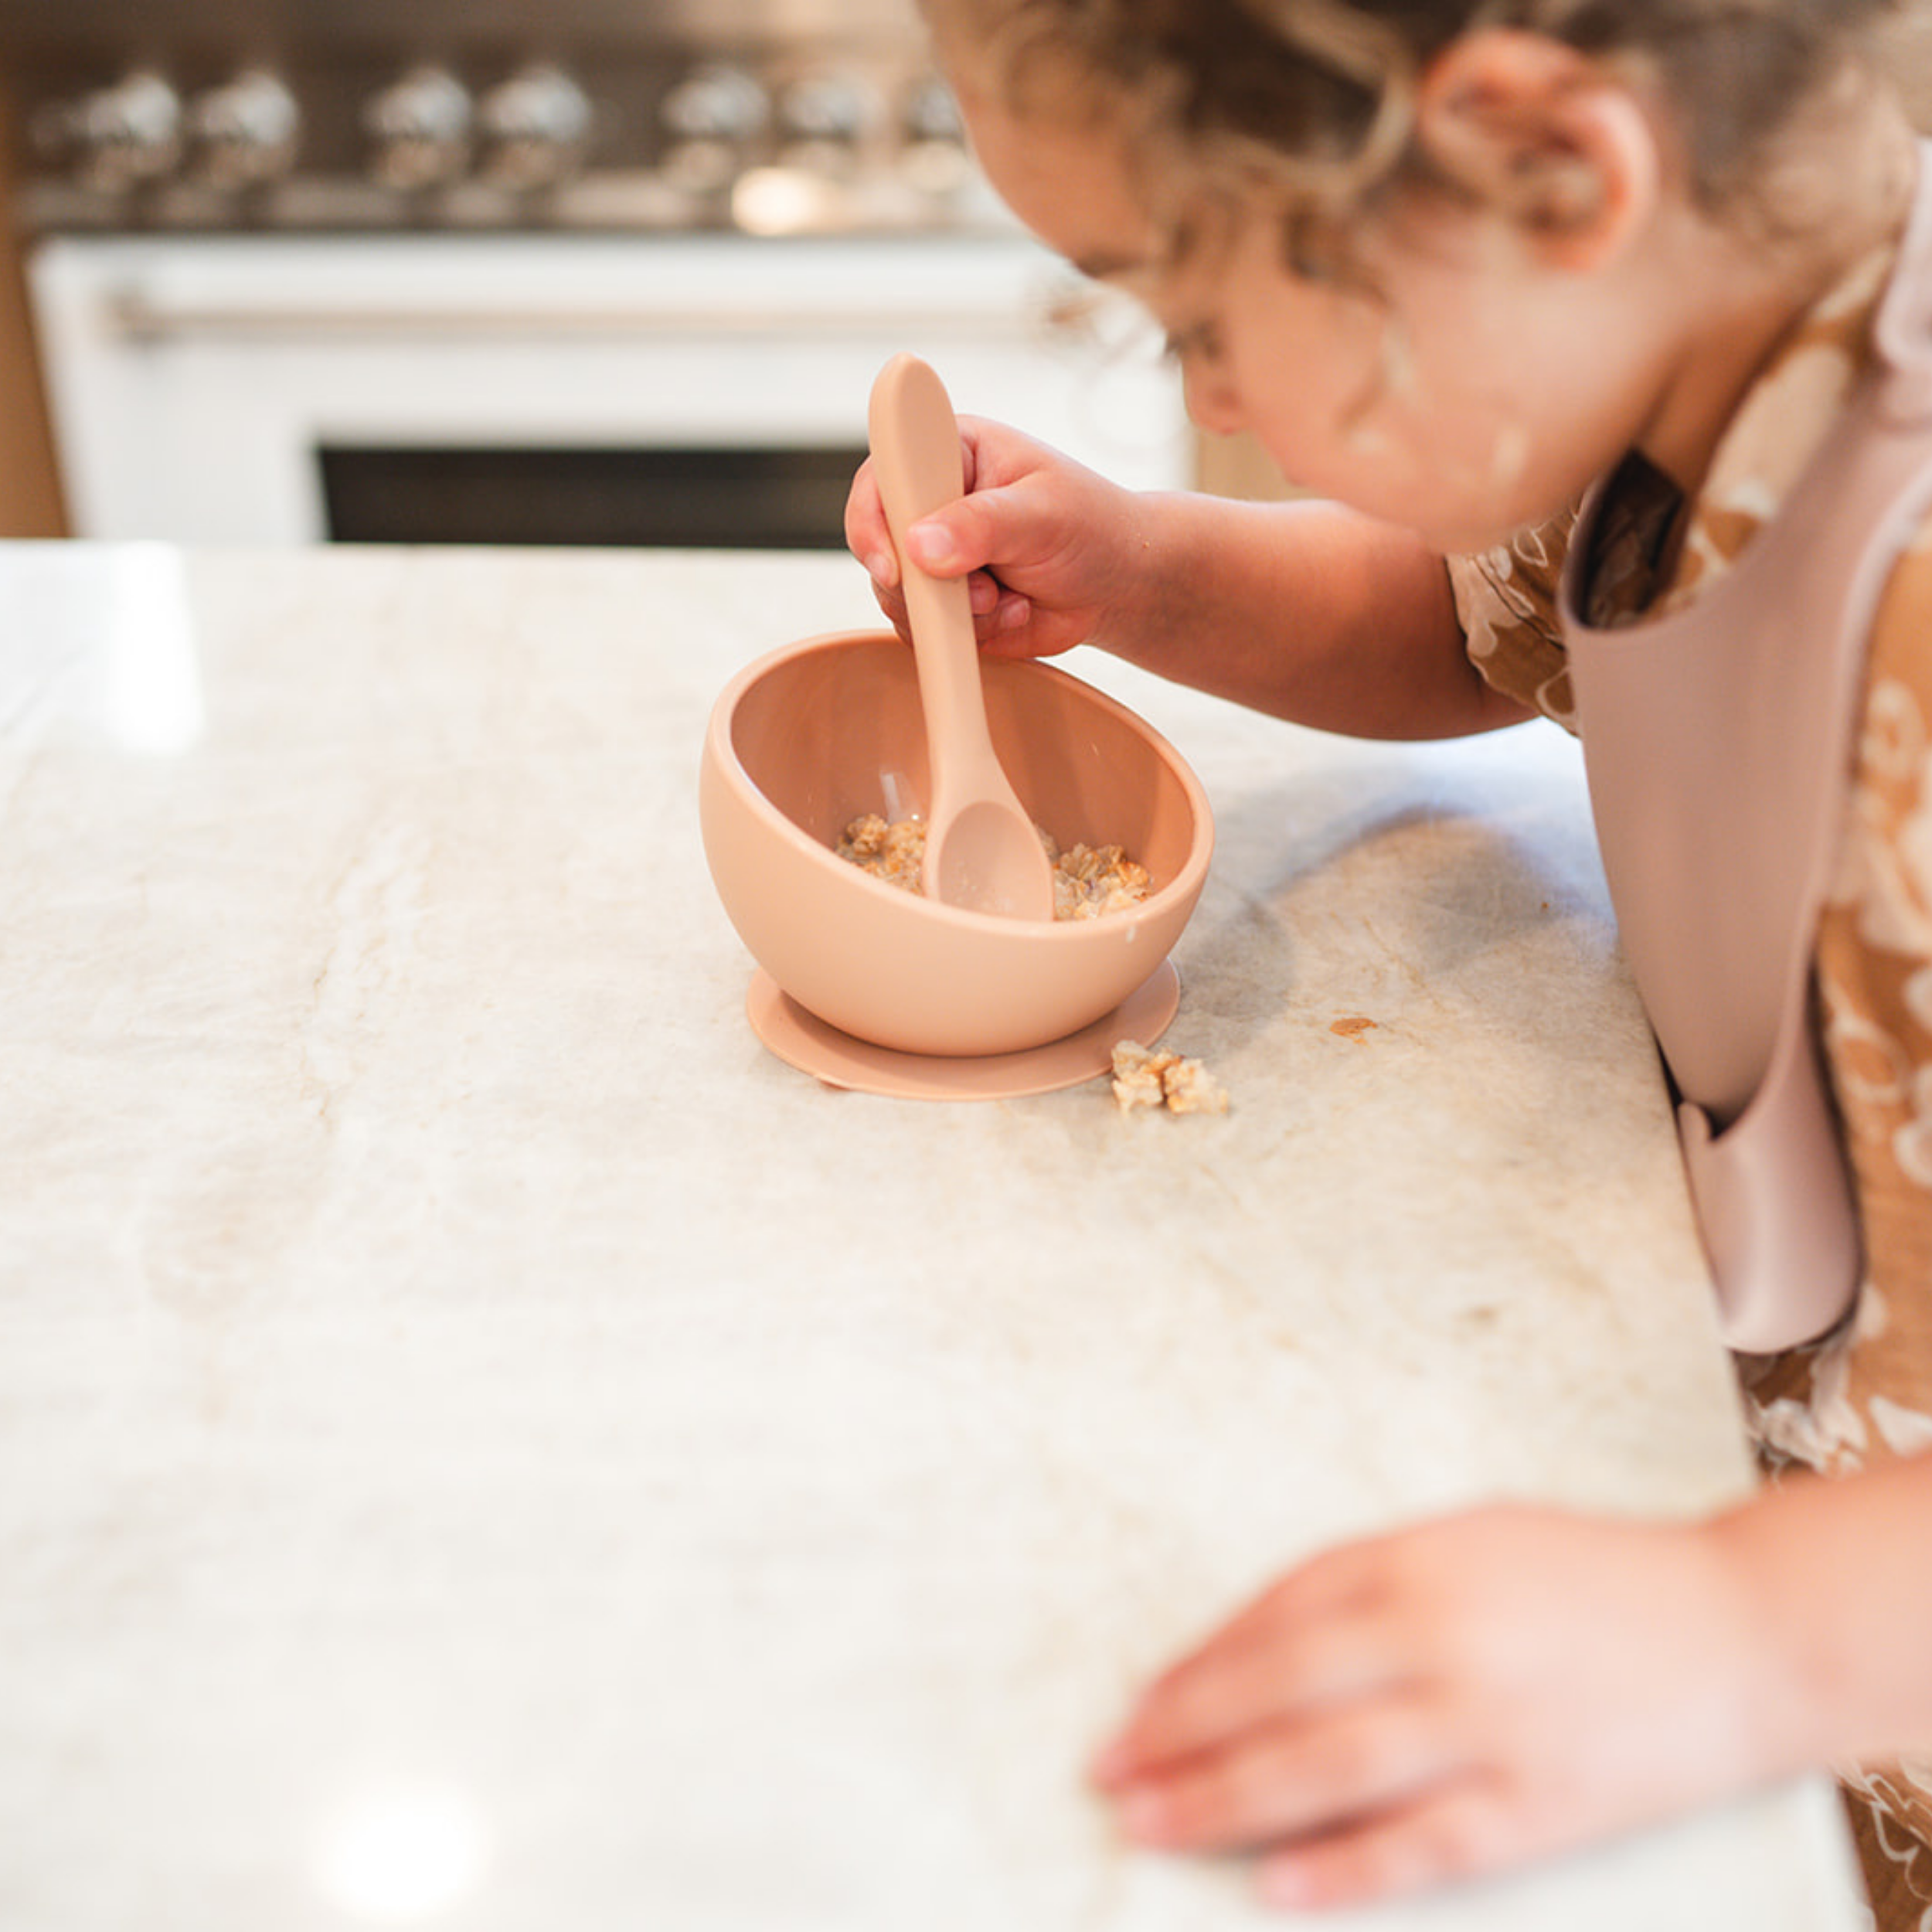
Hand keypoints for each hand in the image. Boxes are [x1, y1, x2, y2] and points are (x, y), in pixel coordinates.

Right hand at [844, 416, 1153, 660]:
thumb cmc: (1090, 526)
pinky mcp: (941, 602)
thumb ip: (983, 524)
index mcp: (948, 453)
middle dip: (927, 583)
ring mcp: (930, 556)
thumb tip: (921, 546)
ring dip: (955, 612)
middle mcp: (929, 502)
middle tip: (987, 589)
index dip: (875, 521)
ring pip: (898, 596)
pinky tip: (1011, 613)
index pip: (884, 476)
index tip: (895, 565)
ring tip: (1008, 599)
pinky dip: (967, 635)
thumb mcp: (1043, 513)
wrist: (1117, 583)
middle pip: (880, 546)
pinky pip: (923, 629)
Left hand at [1089, 1503, 1806, 1909]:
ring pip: (1326, 1770)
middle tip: (1107, 1773)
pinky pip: (1423, 1845)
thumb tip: (1248, 1642)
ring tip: (1151, 1824)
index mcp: (1414, 1559)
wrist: (1739, 1630)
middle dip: (1179, 1735)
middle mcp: (1439, 1635)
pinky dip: (1344, 1869)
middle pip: (1276, 1692)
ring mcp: (1489, 1724)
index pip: (1270, 1618)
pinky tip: (1273, 1887)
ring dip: (1224, 1800)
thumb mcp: (1466, 1537)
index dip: (1193, 1667)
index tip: (1134, 1707)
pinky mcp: (1540, 1805)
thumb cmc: (1586, 1574)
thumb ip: (1363, 1580)